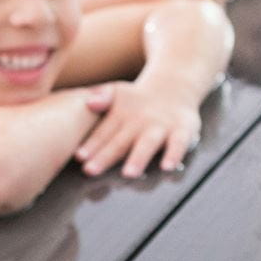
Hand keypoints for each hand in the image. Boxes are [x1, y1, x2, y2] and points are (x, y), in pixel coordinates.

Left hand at [75, 79, 200, 178]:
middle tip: (91, 170)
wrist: (174, 87)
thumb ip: (102, 97)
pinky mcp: (182, 130)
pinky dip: (174, 155)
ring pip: (148, 143)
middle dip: (106, 156)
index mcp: (120, 115)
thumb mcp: (118, 92)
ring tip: (129, 173)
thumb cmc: (136, 100)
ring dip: (138, 158)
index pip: (103, 132)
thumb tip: (89, 102)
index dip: (91, 144)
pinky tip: (166, 167)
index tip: (79, 157)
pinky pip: (179, 144)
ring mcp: (161, 126)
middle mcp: (140, 121)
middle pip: (121, 141)